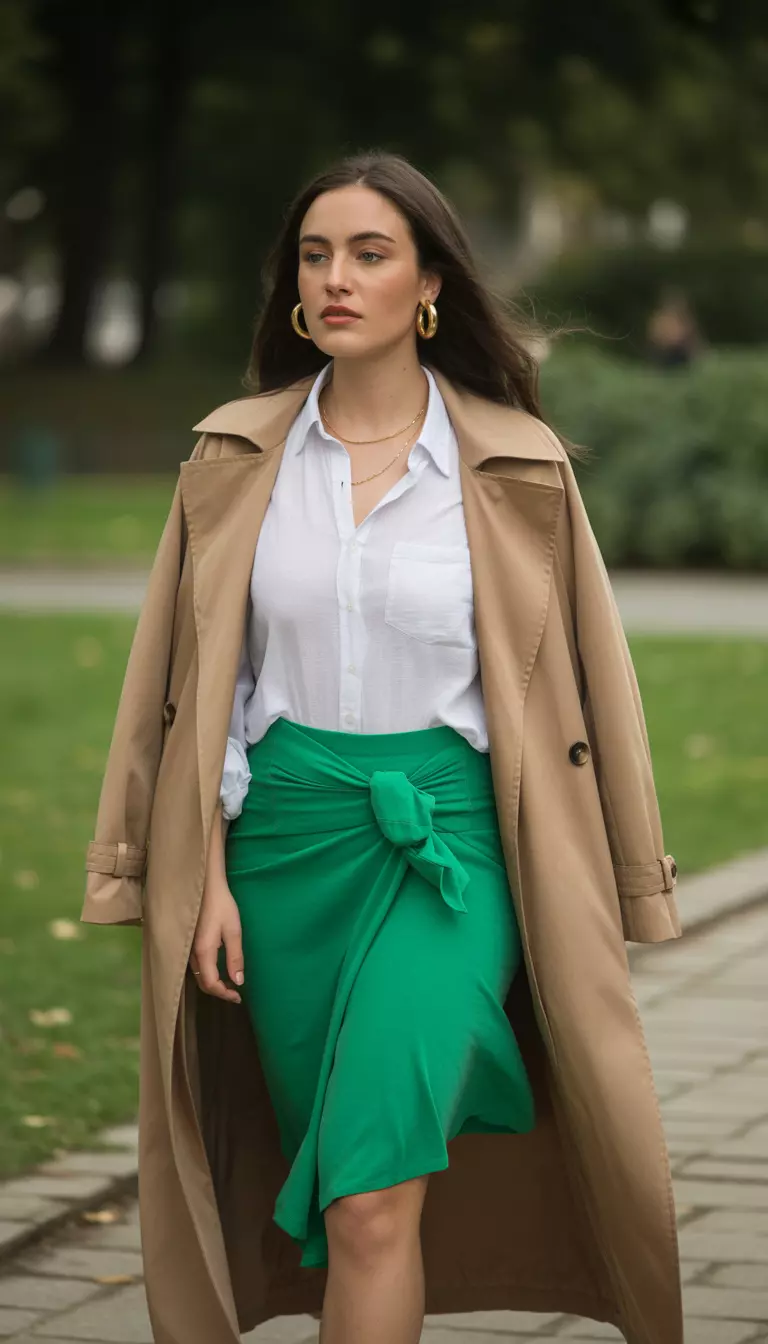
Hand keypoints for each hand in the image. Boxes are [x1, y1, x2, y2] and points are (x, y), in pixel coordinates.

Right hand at [189, 878, 243, 1003]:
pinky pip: (196, 967)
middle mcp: (192, 954)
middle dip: (219, 992)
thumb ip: (235, 957)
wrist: (205, 885)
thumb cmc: (221, 905)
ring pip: (198, 976)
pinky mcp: (189, 943)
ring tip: (230, 984)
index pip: (211, 984)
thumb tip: (238, 981)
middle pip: (202, 983)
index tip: (239, 996)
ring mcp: (188, 949)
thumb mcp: (233, 930)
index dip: (224, 994)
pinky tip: (219, 970)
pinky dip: (208, 974)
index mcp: (204, 952)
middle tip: (236, 993)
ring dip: (213, 984)